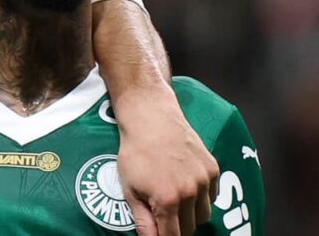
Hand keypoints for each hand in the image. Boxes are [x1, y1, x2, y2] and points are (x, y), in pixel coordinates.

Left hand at [116, 89, 218, 235]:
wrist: (151, 119)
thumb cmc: (135, 153)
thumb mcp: (130, 188)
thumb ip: (142, 220)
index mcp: (167, 199)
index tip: (162, 235)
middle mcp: (190, 192)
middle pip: (191, 228)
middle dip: (177, 227)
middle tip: (163, 216)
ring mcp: (204, 180)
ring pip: (204, 215)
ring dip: (191, 214)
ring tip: (174, 200)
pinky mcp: (213, 169)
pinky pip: (212, 196)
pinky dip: (201, 198)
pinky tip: (185, 186)